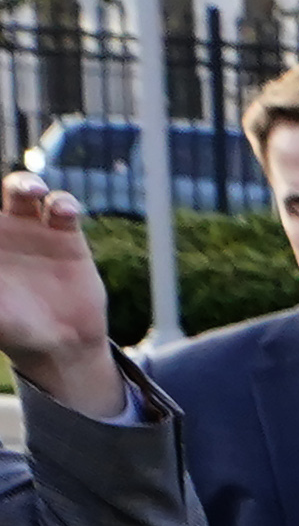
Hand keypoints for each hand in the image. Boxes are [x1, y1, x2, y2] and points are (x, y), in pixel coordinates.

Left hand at [0, 173, 122, 421]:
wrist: (61, 342)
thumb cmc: (13, 328)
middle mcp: (2, 232)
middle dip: (8, 184)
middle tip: (13, 191)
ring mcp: (33, 230)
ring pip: (24, 192)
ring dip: (26, 184)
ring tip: (33, 190)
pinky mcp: (66, 235)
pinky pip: (62, 209)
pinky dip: (63, 203)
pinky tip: (63, 211)